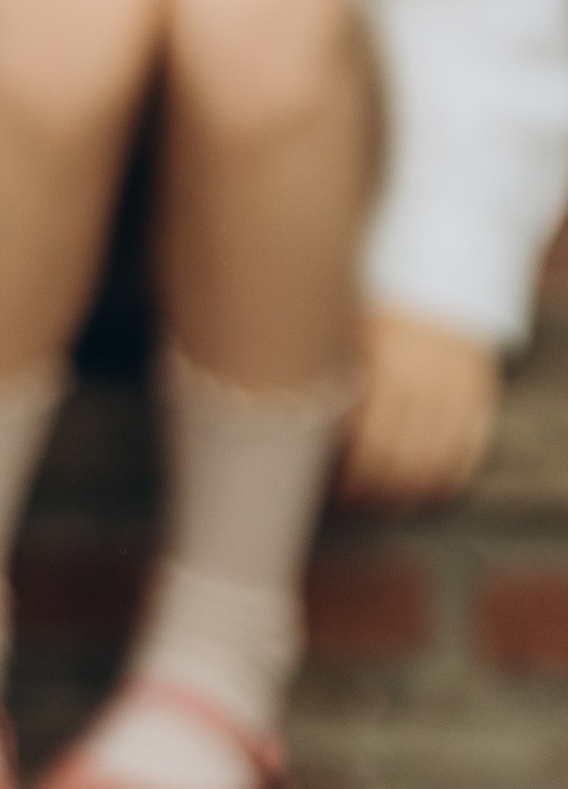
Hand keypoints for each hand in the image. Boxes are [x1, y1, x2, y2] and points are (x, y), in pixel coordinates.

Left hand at [339, 304, 499, 508]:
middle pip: (401, 461)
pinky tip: (427, 492)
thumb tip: (306, 423)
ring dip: (409, 495)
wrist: (439, 284)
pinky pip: (468, 454)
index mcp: (386, 366)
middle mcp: (425, 383)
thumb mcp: (352, 331)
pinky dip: (448, 481)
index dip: (354, 475)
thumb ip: (334, 373)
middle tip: (358, 502)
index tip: (337, 489)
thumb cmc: (382, 313)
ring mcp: (458, 394)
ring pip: (435, 465)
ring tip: (386, 505)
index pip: (370, 441)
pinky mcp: (481, 400)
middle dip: (376, 491)